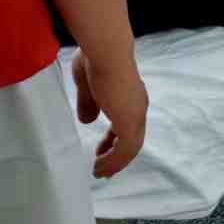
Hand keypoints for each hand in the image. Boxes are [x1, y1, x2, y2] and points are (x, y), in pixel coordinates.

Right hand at [73, 50, 148, 178]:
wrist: (105, 51)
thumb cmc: (95, 60)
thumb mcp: (86, 85)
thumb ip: (88, 103)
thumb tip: (87, 121)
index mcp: (129, 95)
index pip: (126, 122)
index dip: (113, 137)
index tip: (101, 148)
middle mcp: (137, 106)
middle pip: (131, 138)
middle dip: (116, 153)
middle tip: (102, 166)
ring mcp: (135, 115)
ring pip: (130, 147)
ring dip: (115, 162)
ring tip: (100, 172)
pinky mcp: (129, 123)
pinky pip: (125, 151)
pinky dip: (114, 162)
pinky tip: (101, 167)